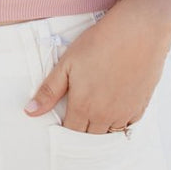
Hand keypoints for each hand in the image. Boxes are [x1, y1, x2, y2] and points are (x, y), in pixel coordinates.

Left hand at [23, 11, 170, 133]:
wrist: (137, 31)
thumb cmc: (100, 42)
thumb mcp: (67, 63)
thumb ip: (49, 90)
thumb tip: (30, 112)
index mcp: (83, 106)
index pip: (70, 133)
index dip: (64, 132)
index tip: (62, 124)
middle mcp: (104, 116)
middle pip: (89, 138)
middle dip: (81, 133)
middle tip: (77, 121)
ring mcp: (124, 113)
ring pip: (109, 135)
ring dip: (100, 130)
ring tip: (94, 117)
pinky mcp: (140, 107)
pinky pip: (127, 127)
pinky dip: (119, 123)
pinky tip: (114, 111)